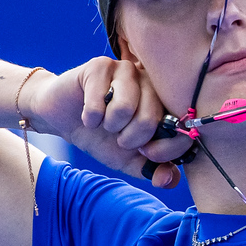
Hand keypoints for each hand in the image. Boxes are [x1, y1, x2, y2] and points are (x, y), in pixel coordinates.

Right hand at [20, 58, 194, 187]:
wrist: (64, 118)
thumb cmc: (103, 136)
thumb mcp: (130, 160)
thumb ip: (153, 169)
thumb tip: (168, 179)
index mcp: (166, 102)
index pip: (181, 127)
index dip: (164, 150)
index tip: (146, 153)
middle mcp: (152, 82)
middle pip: (150, 119)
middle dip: (130, 140)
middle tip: (119, 136)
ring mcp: (127, 69)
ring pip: (124, 108)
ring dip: (109, 126)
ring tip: (104, 122)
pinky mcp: (101, 65)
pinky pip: (98, 101)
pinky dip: (90, 118)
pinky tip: (88, 114)